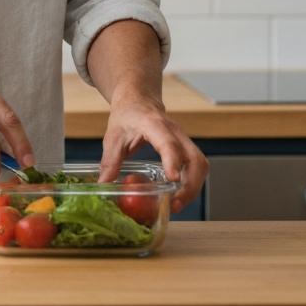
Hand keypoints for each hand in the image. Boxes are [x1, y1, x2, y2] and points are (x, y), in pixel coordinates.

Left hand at [98, 95, 207, 212]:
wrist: (139, 101)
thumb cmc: (127, 116)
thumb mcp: (113, 137)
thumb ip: (110, 160)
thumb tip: (104, 183)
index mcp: (154, 126)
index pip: (168, 143)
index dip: (172, 161)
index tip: (172, 179)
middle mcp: (175, 132)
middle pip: (195, 159)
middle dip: (190, 185)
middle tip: (174, 204)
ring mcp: (184, 140)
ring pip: (200, 165)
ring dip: (193, 187)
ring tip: (176, 205)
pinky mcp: (186, 148)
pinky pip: (196, 167)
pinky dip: (191, 184)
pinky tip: (179, 195)